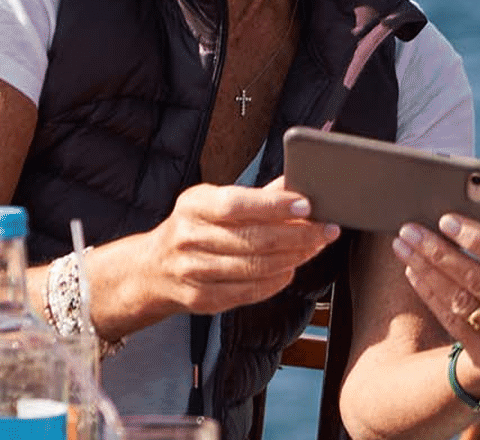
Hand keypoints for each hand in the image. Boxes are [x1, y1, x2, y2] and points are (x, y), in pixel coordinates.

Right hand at [143, 176, 338, 317]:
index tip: (307, 205)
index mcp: (194, 204)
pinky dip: (276, 281)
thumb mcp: (213, 201)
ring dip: (293, 258)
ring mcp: (194, 271)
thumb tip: (300, 180)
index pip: (237, 204)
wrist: (153, 269)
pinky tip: (292, 268)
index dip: (274, 206)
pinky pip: (248, 292)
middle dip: (297, 235)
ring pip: (254, 268)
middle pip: (252, 239)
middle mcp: (190, 237)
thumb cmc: (195, 226)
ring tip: (316, 247)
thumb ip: (257, 195)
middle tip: (326, 229)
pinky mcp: (202, 299)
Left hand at [392, 212, 479, 396]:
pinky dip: (429, 293)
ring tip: (404, 247)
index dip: (476, 238)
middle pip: (477, 279)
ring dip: (426, 270)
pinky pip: (452, 321)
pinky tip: (413, 272)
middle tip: (410, 231)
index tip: (445, 220)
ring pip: (460, 301)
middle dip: (438, 252)